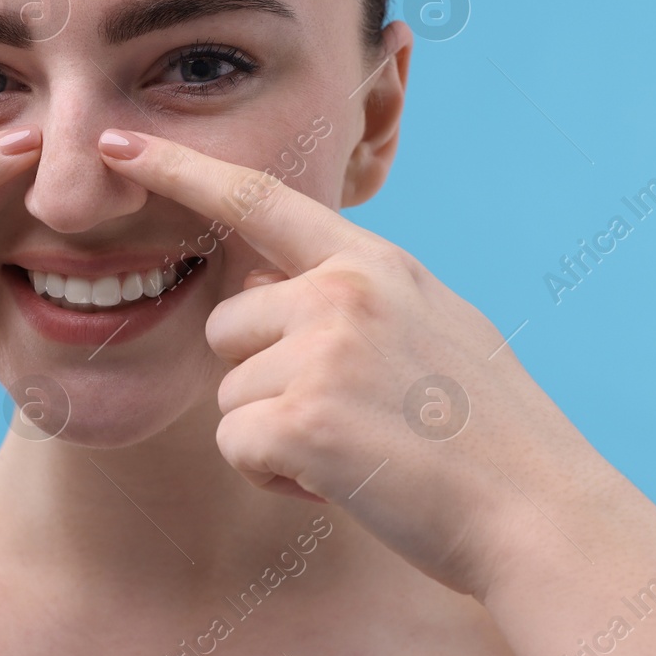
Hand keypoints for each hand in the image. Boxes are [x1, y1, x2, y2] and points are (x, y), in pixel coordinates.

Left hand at [98, 127, 548, 598]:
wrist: (539, 513)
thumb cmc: (487, 432)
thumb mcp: (431, 326)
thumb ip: (351, 294)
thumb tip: (264, 280)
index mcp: (374, 263)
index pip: (257, 197)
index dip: (180, 167)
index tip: (116, 143)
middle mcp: (343, 292)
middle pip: (228, 325)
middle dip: (262, 379)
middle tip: (347, 417)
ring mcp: (324, 352)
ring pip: (230, 393)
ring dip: (273, 435)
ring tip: (359, 451)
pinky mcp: (305, 420)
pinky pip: (236, 444)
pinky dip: (275, 476)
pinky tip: (343, 481)